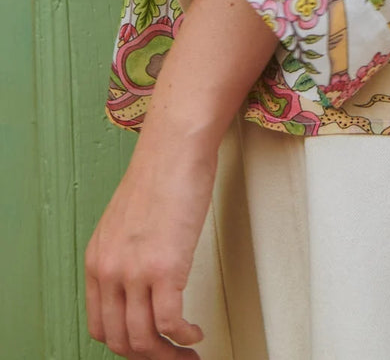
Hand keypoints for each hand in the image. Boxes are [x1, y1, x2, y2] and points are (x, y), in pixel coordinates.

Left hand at [86, 0, 279, 356]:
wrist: (175, 145)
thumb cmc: (162, 172)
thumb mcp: (128, 220)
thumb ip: (126, 254)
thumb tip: (141, 284)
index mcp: (98, 259)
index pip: (100, 326)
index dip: (126, 345)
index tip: (150, 346)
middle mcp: (110, 269)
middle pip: (120, 340)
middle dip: (149, 357)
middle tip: (173, 356)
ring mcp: (135, 271)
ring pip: (145, 339)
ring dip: (169, 353)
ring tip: (188, 350)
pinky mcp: (165, 268)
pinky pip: (170, 323)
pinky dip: (184, 335)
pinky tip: (196, 331)